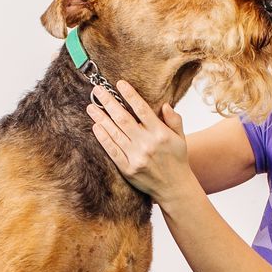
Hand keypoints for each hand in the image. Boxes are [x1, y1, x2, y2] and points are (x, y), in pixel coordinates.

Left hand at [86, 80, 193, 203]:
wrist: (174, 188)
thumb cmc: (177, 160)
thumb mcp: (181, 138)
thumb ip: (174, 120)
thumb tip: (165, 105)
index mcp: (160, 133)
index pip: (142, 109)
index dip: (130, 95)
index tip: (120, 84)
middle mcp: (147, 144)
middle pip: (124, 119)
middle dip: (109, 103)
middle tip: (97, 91)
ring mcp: (136, 157)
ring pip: (115, 133)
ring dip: (101, 118)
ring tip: (91, 107)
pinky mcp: (127, 169)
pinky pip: (112, 150)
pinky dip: (103, 138)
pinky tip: (96, 127)